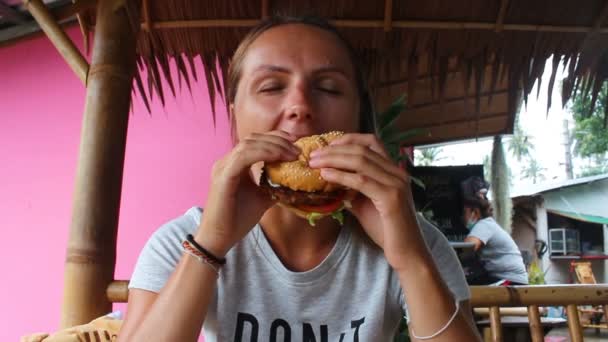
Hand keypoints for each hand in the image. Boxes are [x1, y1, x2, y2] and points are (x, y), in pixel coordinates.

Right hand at [196, 131, 298, 255]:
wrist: (219, 239)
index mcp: (233, 164)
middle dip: (277, 139)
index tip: (296, 143)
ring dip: (273, 146)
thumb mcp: (262, 198)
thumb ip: (274, 186)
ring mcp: (223, 167)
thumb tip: (294, 182)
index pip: (255, 141)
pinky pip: (243, 157)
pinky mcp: (223, 177)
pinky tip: (278, 158)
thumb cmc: (237, 220)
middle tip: (298, 148)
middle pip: (253, 139)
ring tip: (292, 154)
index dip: (276, 137)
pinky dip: (263, 154)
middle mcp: (226, 162)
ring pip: (248, 144)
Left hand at [308, 133, 422, 270]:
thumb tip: (330, 180)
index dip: (348, 139)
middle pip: (362, 149)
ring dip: (333, 159)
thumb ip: (352, 190)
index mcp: (393, 171)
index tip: (327, 145)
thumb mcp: (365, 204)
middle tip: (313, 154)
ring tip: (314, 162)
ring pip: (360, 160)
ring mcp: (396, 183)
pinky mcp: (392, 197)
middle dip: (334, 149)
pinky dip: (341, 175)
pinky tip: (326, 176)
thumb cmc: (386, 230)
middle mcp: (397, 173)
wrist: (407, 253)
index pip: (372, 142)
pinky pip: (361, 180)